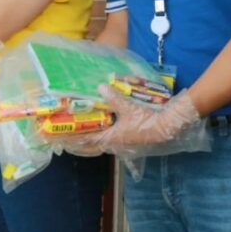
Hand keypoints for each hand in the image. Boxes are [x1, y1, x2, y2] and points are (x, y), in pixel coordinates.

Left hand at [76, 87, 209, 156]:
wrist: (169, 127)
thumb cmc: (147, 120)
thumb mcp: (129, 107)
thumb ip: (114, 97)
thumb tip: (100, 87)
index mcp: (112, 139)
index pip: (88, 142)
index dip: (74, 140)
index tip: (62, 138)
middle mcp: (116, 143)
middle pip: (94, 144)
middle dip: (81, 140)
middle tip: (69, 134)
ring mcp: (124, 142)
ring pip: (104, 141)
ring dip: (94, 137)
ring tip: (84, 130)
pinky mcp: (132, 139)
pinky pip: (114, 137)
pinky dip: (106, 133)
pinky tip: (106, 127)